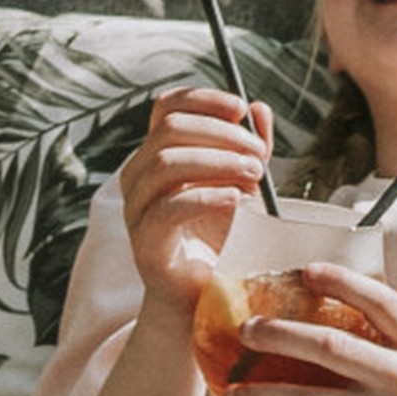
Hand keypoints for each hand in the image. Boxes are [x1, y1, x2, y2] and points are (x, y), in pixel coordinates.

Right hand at [117, 87, 275, 315]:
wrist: (208, 295)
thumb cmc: (225, 236)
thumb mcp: (244, 183)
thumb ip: (251, 149)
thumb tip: (259, 110)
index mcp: (158, 155)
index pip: (166, 107)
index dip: (202, 100)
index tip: (240, 109)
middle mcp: (139, 177)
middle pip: (170, 130)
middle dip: (222, 135)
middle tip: (260, 155)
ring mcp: (137, 210)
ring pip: (166, 162)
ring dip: (218, 162)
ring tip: (256, 177)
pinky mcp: (145, 244)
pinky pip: (169, 208)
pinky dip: (208, 196)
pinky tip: (238, 200)